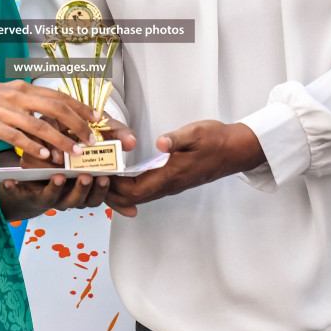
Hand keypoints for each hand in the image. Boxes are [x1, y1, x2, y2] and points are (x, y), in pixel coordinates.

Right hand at [0, 82, 98, 159]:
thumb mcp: (3, 95)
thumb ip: (24, 102)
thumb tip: (46, 113)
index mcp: (21, 88)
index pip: (58, 95)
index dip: (80, 107)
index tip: (96, 118)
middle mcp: (16, 96)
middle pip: (55, 108)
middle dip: (77, 125)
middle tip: (91, 140)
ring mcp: (4, 110)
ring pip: (40, 125)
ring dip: (60, 140)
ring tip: (74, 154)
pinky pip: (17, 137)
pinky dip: (33, 147)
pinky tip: (44, 156)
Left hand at [0, 122, 138, 218]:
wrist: (34, 163)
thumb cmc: (67, 151)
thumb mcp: (91, 142)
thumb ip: (112, 139)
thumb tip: (133, 141)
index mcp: (82, 185)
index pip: (96, 195)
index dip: (101, 190)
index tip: (105, 178)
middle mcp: (65, 192)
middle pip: (76, 199)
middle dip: (82, 189)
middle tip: (86, 177)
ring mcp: (44, 191)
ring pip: (51, 196)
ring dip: (55, 189)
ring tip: (58, 176)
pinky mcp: (24, 188)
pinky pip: (18, 192)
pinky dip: (15, 188)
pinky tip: (10, 181)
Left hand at [106, 120, 264, 217]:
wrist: (236, 150)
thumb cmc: (216, 139)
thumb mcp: (196, 132)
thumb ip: (177, 139)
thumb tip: (160, 143)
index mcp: (170, 175)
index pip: (134, 190)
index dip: (114, 186)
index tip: (99, 174)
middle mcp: (169, 185)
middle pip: (132, 198)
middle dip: (111, 192)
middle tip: (94, 176)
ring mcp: (172, 184)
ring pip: (139, 196)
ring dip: (120, 190)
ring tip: (103, 176)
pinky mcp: (174, 180)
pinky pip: (147, 190)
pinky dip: (131, 187)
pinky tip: (123, 176)